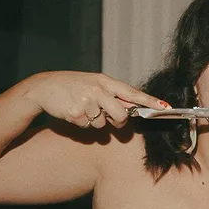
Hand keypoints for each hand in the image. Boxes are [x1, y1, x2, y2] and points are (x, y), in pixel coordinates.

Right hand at [23, 70, 169, 128]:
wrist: (43, 88)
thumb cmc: (72, 87)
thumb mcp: (93, 84)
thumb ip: (111, 95)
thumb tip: (131, 110)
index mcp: (104, 81)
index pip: (132, 92)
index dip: (150, 102)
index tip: (165, 107)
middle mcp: (98, 89)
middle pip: (121, 114)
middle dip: (117, 121)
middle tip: (107, 116)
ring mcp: (87, 100)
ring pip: (102, 123)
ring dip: (94, 121)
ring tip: (81, 107)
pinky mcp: (76, 112)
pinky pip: (87, 127)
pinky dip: (81, 123)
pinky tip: (72, 111)